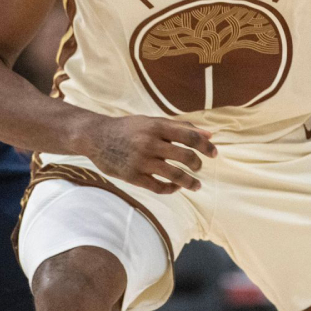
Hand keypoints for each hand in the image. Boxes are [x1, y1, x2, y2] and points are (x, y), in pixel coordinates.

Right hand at [85, 115, 216, 194]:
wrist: (96, 137)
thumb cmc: (128, 128)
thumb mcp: (152, 122)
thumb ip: (180, 127)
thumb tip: (209, 134)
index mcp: (156, 126)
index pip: (189, 136)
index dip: (206, 146)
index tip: (214, 153)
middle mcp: (149, 142)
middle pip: (185, 156)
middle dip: (197, 164)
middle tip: (199, 168)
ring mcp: (141, 160)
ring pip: (175, 175)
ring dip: (190, 182)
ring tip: (196, 185)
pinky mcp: (132, 176)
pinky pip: (158, 187)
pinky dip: (171, 189)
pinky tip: (175, 187)